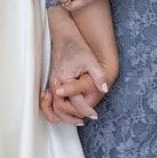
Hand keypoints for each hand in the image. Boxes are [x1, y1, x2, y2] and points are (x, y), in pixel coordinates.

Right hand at [39, 9, 110, 125]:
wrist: (65, 37)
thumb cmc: (76, 47)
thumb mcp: (90, 61)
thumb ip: (98, 76)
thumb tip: (104, 89)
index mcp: (64, 79)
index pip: (75, 101)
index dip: (86, 110)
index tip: (94, 115)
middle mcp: (56, 84)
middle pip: (60, 108)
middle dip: (72, 117)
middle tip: (85, 120)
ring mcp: (52, 84)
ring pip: (53, 107)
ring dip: (63, 116)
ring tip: (78, 119)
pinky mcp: (52, 83)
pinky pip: (51, 102)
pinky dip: (58, 109)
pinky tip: (70, 110)